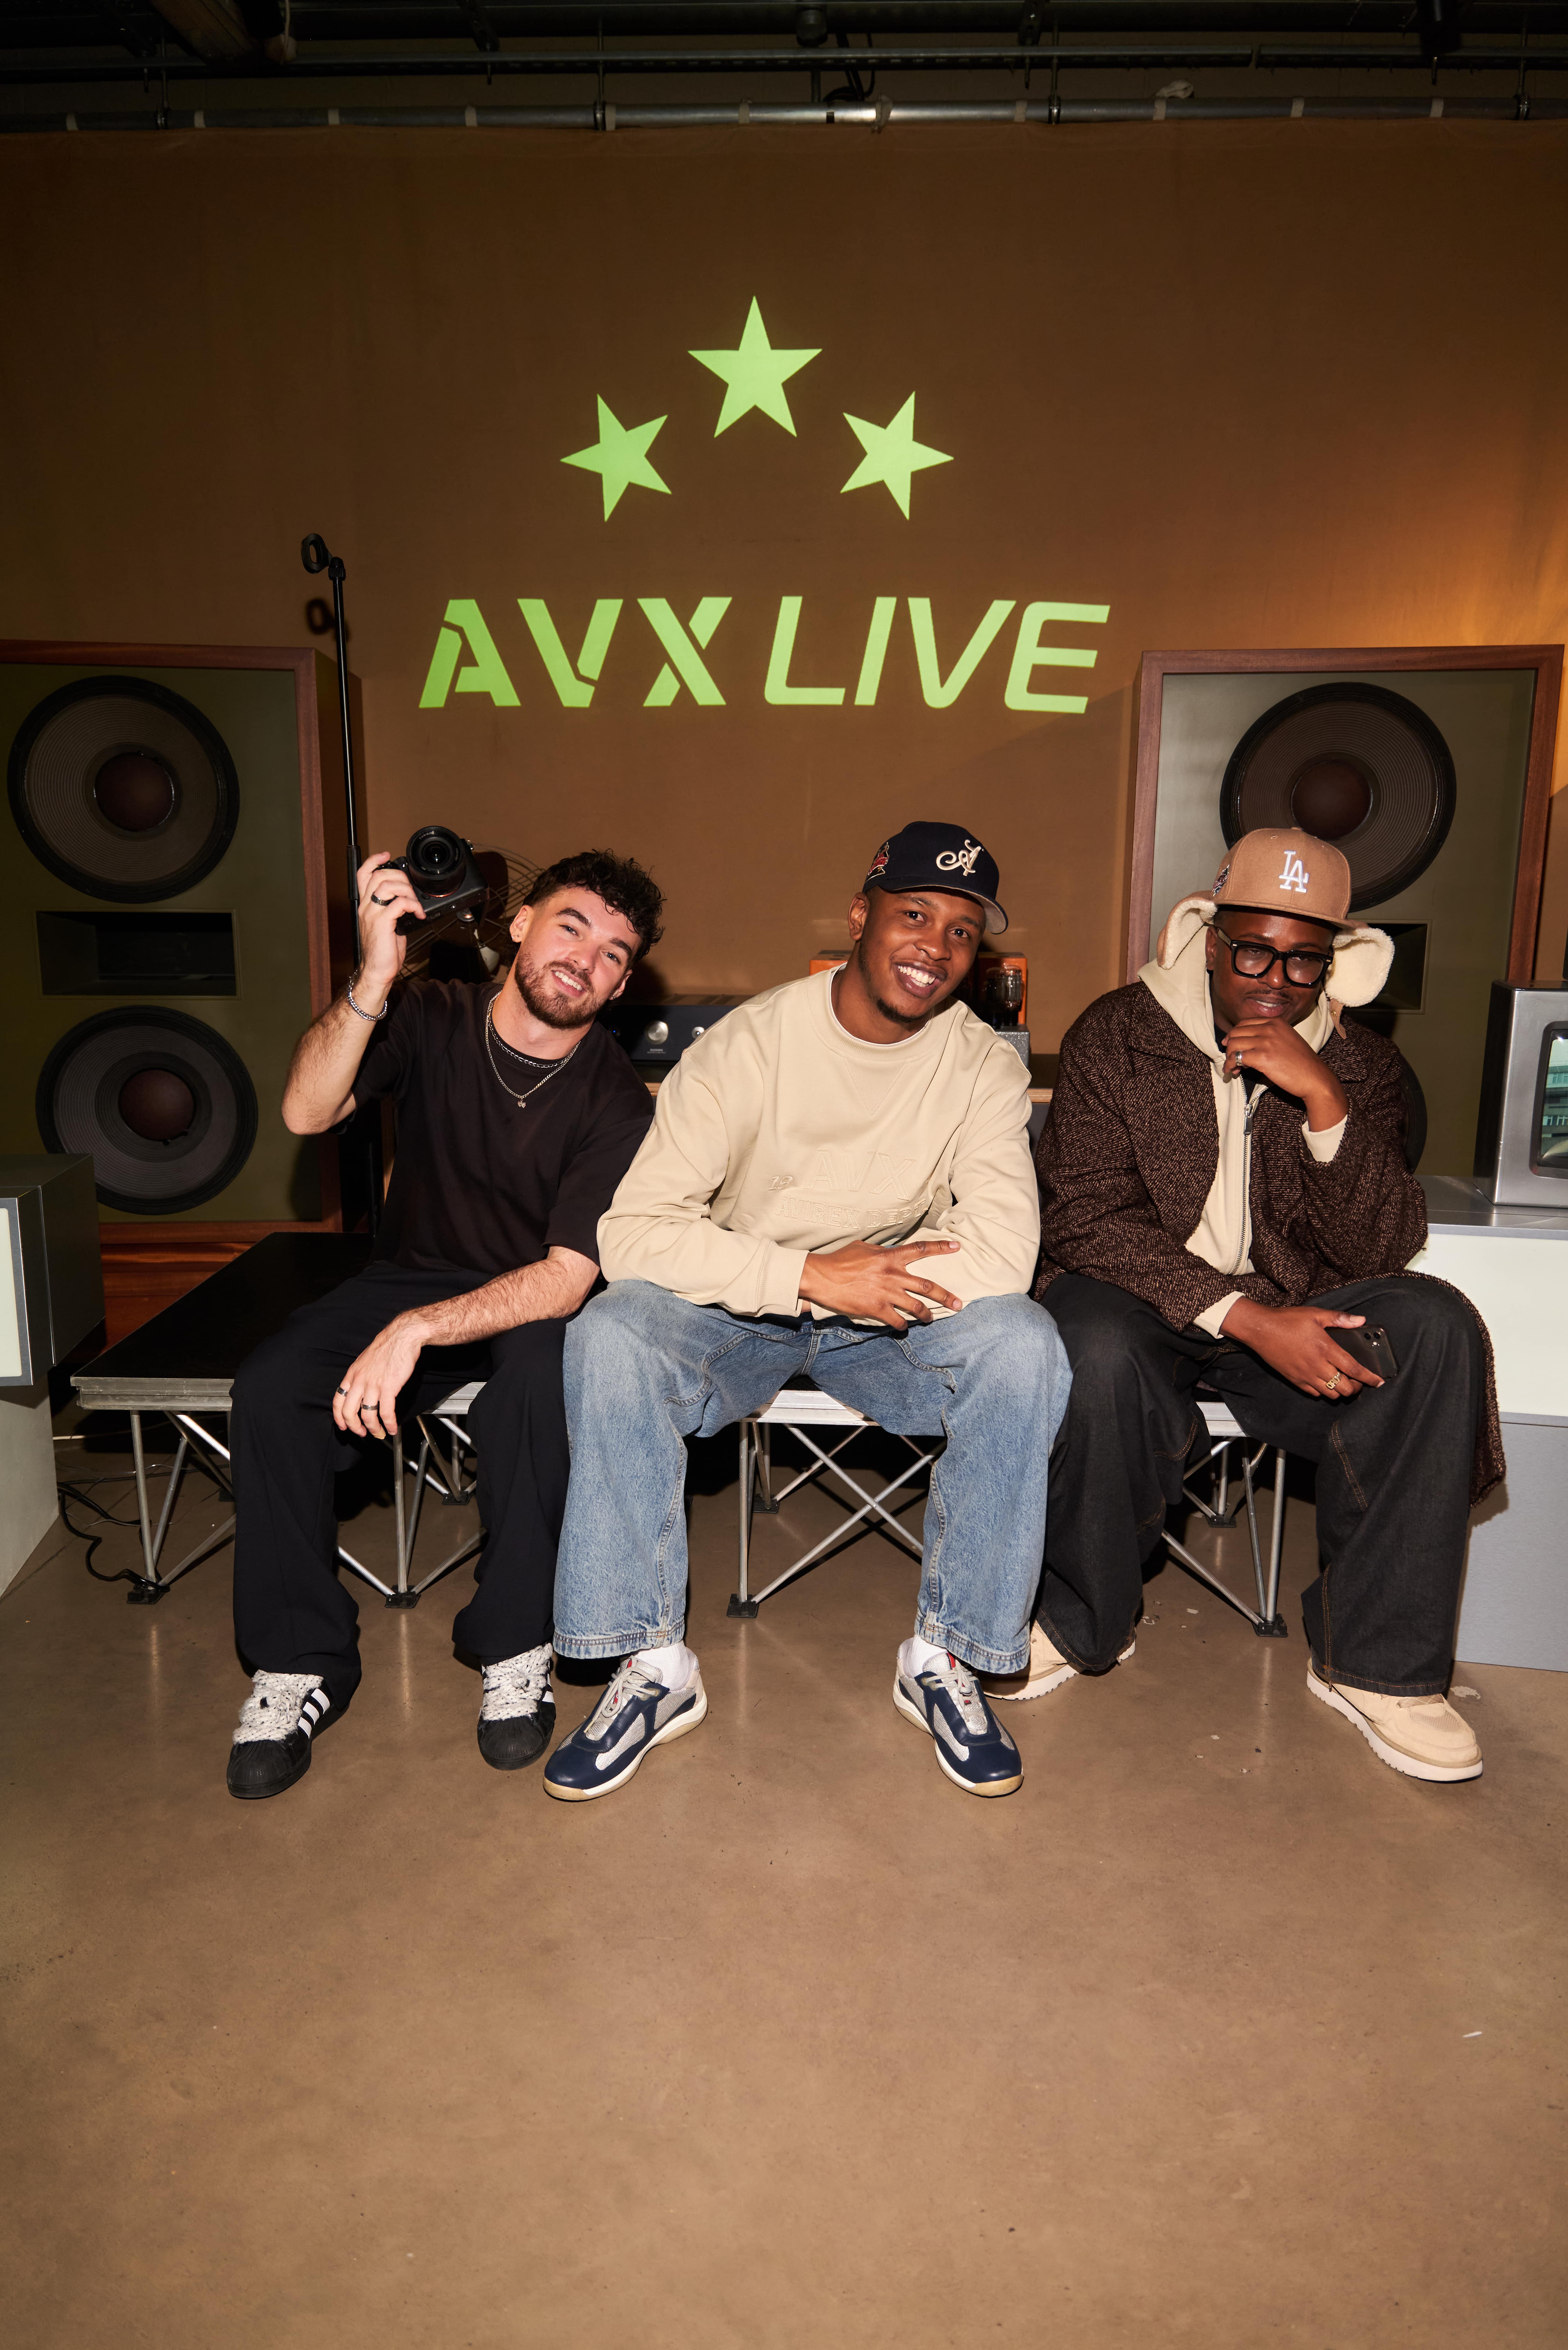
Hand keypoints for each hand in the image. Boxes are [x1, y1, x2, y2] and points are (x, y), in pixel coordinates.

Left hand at [333, 1312, 429, 1438]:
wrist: (402, 1337)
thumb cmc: (387, 1346)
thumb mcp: (365, 1360)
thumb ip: (361, 1376)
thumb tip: (361, 1390)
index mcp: (352, 1374)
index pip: (338, 1400)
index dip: (339, 1416)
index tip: (343, 1426)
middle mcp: (360, 1381)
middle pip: (349, 1411)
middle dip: (355, 1427)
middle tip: (362, 1433)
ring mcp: (373, 1385)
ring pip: (367, 1415)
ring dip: (373, 1428)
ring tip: (379, 1433)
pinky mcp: (389, 1388)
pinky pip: (386, 1412)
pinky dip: (389, 1423)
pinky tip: (392, 1427)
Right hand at [355, 850, 423, 1004]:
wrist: (377, 970)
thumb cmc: (383, 951)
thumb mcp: (388, 925)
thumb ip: (393, 909)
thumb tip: (408, 900)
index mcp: (366, 905)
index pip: (363, 875)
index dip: (373, 861)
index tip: (386, 855)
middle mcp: (366, 907)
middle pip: (379, 876)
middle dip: (400, 876)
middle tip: (411, 890)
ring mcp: (372, 914)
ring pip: (388, 886)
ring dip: (407, 891)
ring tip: (415, 904)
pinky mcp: (382, 923)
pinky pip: (398, 903)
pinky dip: (412, 905)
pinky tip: (418, 914)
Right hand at [797, 1240, 961, 1331]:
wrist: (821, 1277)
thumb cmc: (839, 1260)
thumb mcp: (863, 1248)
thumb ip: (880, 1251)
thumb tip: (889, 1252)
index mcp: (890, 1256)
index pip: (921, 1249)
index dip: (940, 1247)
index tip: (956, 1247)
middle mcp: (892, 1274)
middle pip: (927, 1285)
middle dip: (945, 1296)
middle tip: (959, 1303)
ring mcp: (886, 1293)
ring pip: (916, 1307)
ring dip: (927, 1315)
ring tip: (931, 1318)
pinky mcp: (877, 1309)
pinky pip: (897, 1321)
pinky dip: (903, 1326)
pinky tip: (903, 1328)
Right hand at [1220, 1298, 1382, 1400]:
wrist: (1260, 1329)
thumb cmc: (1287, 1320)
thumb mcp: (1315, 1314)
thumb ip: (1340, 1318)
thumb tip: (1361, 1320)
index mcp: (1326, 1348)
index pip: (1354, 1369)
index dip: (1369, 1378)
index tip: (1379, 1382)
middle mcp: (1317, 1365)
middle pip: (1345, 1387)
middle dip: (1356, 1387)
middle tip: (1358, 1381)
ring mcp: (1305, 1375)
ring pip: (1331, 1394)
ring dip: (1341, 1391)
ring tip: (1343, 1382)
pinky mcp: (1295, 1380)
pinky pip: (1314, 1394)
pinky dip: (1323, 1391)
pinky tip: (1324, 1382)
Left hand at [1221, 1016, 1346, 1131]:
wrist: (1314, 1077)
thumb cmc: (1301, 1063)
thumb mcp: (1285, 1040)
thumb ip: (1267, 1038)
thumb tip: (1244, 1046)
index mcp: (1276, 1021)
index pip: (1244, 1023)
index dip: (1234, 1035)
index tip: (1230, 1045)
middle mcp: (1270, 1027)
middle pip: (1236, 1032)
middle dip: (1229, 1047)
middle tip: (1230, 1059)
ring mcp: (1266, 1041)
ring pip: (1233, 1044)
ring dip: (1229, 1057)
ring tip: (1233, 1068)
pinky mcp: (1262, 1056)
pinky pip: (1237, 1057)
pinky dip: (1231, 1065)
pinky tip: (1235, 1071)